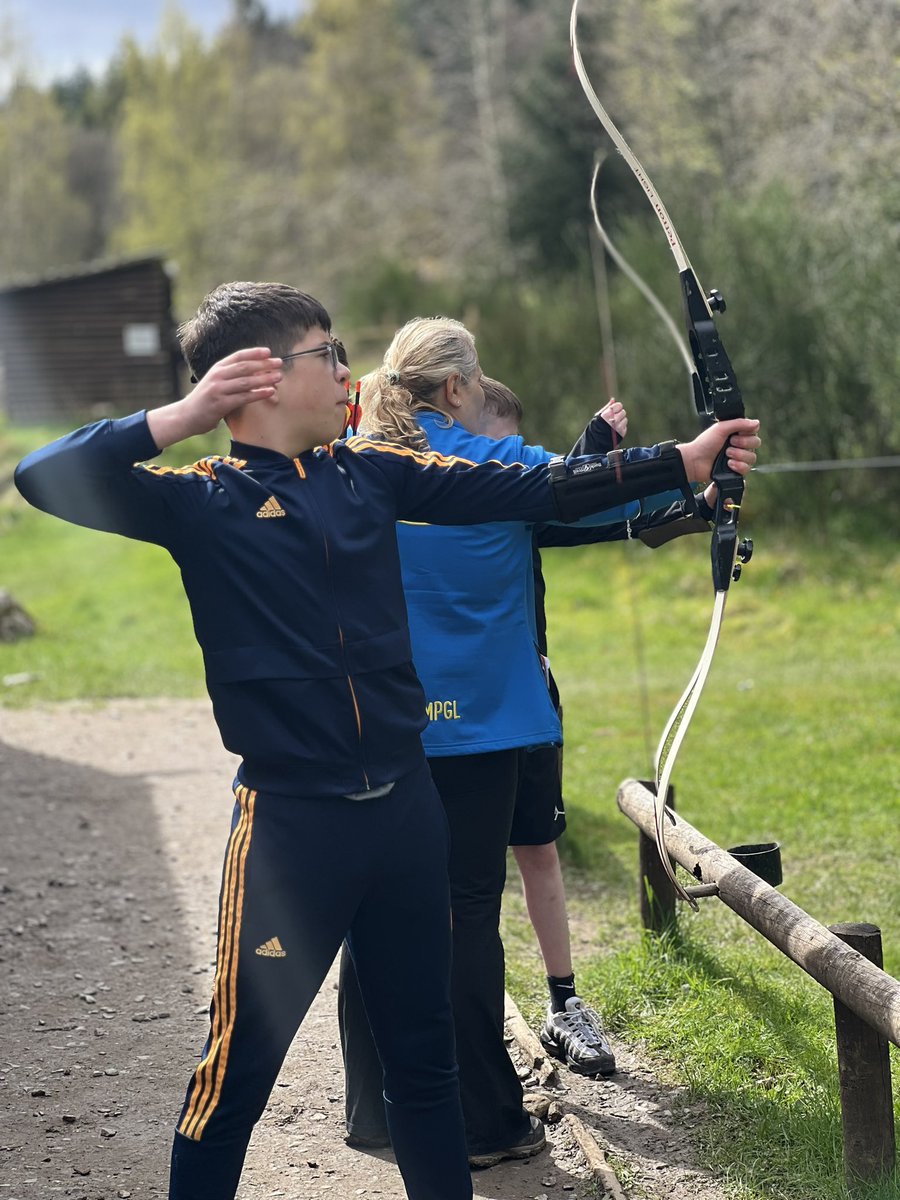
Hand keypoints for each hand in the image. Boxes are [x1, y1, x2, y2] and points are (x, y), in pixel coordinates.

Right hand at [147, 348, 282, 448]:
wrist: (186, 416)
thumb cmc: (205, 400)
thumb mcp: (216, 383)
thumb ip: (231, 377)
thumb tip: (256, 373)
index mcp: (217, 368)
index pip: (238, 356)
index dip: (254, 353)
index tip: (269, 352)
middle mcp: (217, 376)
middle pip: (245, 366)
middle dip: (264, 364)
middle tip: (279, 363)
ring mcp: (218, 390)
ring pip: (246, 381)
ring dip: (264, 378)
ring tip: (279, 377)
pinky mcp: (221, 404)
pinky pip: (244, 397)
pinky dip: (258, 394)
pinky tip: (270, 392)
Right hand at [598, 398, 627, 437]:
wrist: (596, 441)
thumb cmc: (596, 427)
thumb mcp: (599, 416)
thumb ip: (607, 407)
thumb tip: (613, 399)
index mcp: (608, 414)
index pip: (619, 405)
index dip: (617, 407)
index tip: (614, 410)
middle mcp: (614, 420)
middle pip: (623, 412)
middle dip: (619, 414)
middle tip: (613, 418)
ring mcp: (619, 427)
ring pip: (625, 419)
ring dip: (620, 421)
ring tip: (614, 425)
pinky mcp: (622, 433)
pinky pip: (625, 427)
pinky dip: (621, 427)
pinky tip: (615, 430)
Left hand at [677, 418, 759, 482]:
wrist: (695, 461)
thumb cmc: (705, 443)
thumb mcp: (721, 428)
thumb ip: (738, 423)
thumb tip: (757, 422)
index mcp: (737, 433)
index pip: (754, 431)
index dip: (747, 432)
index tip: (736, 433)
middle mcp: (740, 445)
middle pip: (756, 443)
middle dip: (743, 443)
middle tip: (730, 444)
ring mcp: (739, 458)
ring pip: (752, 457)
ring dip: (739, 455)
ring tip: (726, 455)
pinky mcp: (736, 470)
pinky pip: (747, 469)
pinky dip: (738, 466)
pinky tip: (729, 464)